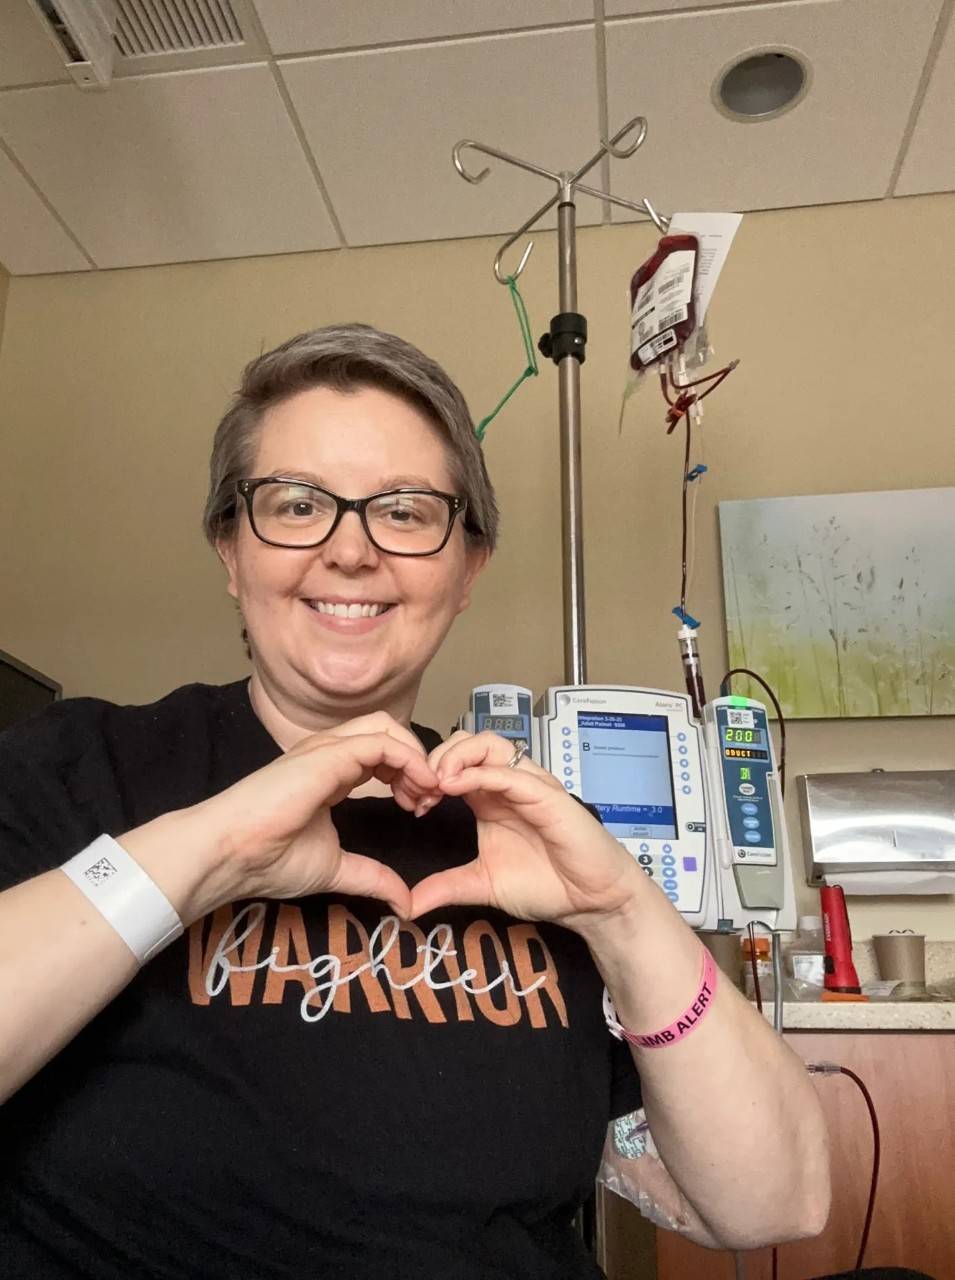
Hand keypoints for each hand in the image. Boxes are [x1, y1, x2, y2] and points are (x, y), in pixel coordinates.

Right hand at [142, 713, 438, 918]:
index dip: (407, 777)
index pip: (380, 756)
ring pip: (387, 728)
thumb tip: (405, 903)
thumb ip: (372, 877)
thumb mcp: (335, 869)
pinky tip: (419, 787)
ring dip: (416, 756)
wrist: (230, 853)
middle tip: (429, 799)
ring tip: (426, 791)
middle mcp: (329, 753)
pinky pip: (382, 742)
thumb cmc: (269, 859)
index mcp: (328, 773)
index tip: (418, 810)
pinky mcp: (328, 753)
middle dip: (417, 761)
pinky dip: (410, 759)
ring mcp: (327, 749)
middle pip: (388, 734)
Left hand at [409, 731, 643, 929]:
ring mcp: (529, 785)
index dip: (427, 773)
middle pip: (468, 741)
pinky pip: (512, 773)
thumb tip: (407, 905)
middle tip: (421, 788)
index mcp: (489, 797)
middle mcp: (507, 784)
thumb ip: (446, 887)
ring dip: (457, 755)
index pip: (455, 761)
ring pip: (490, 744)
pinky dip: (480, 773)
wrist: (590, 901)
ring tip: (437, 782)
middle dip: (437, 756)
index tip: (414, 804)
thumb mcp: (482, 884)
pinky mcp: (548, 796)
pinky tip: (456, 787)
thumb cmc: (546, 884)